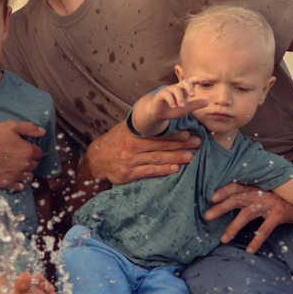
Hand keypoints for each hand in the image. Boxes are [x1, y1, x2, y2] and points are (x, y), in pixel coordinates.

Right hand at [0, 120, 43, 190]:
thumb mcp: (11, 126)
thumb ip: (29, 128)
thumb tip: (43, 132)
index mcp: (27, 151)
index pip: (39, 153)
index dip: (32, 149)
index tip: (24, 147)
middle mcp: (24, 165)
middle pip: (35, 165)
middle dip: (29, 160)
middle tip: (18, 156)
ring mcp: (16, 175)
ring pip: (28, 176)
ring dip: (25, 172)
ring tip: (16, 166)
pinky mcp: (6, 183)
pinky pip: (19, 187)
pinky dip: (18, 182)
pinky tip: (13, 176)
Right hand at [84, 118, 198, 187]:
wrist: (95, 160)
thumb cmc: (114, 143)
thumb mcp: (124, 131)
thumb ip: (141, 129)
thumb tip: (160, 119)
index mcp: (133, 135)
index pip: (157, 135)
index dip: (173, 134)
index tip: (188, 132)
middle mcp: (133, 147)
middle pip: (161, 146)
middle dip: (181, 145)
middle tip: (197, 143)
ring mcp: (131, 161)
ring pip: (158, 159)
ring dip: (176, 158)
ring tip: (190, 156)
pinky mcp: (129, 174)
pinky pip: (149, 171)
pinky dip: (163, 171)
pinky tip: (175, 169)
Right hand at [134, 81, 212, 131]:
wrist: (159, 114)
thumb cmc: (173, 109)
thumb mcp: (186, 109)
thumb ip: (195, 105)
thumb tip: (207, 102)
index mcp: (183, 90)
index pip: (191, 82)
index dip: (197, 79)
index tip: (204, 80)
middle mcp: (176, 88)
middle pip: (184, 82)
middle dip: (189, 87)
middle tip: (193, 95)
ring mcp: (168, 90)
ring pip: (175, 89)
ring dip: (180, 98)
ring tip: (182, 106)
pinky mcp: (161, 95)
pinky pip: (167, 95)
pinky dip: (171, 100)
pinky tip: (174, 106)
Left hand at [205, 183, 292, 252]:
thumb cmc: (283, 197)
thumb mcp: (266, 193)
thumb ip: (251, 196)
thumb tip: (232, 203)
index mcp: (255, 187)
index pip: (236, 186)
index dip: (223, 191)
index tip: (211, 198)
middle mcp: (260, 193)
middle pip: (236, 199)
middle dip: (220, 208)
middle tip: (206, 216)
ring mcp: (269, 203)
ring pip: (246, 214)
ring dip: (233, 227)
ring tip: (223, 239)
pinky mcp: (278, 214)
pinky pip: (264, 229)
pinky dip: (256, 240)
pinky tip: (249, 250)